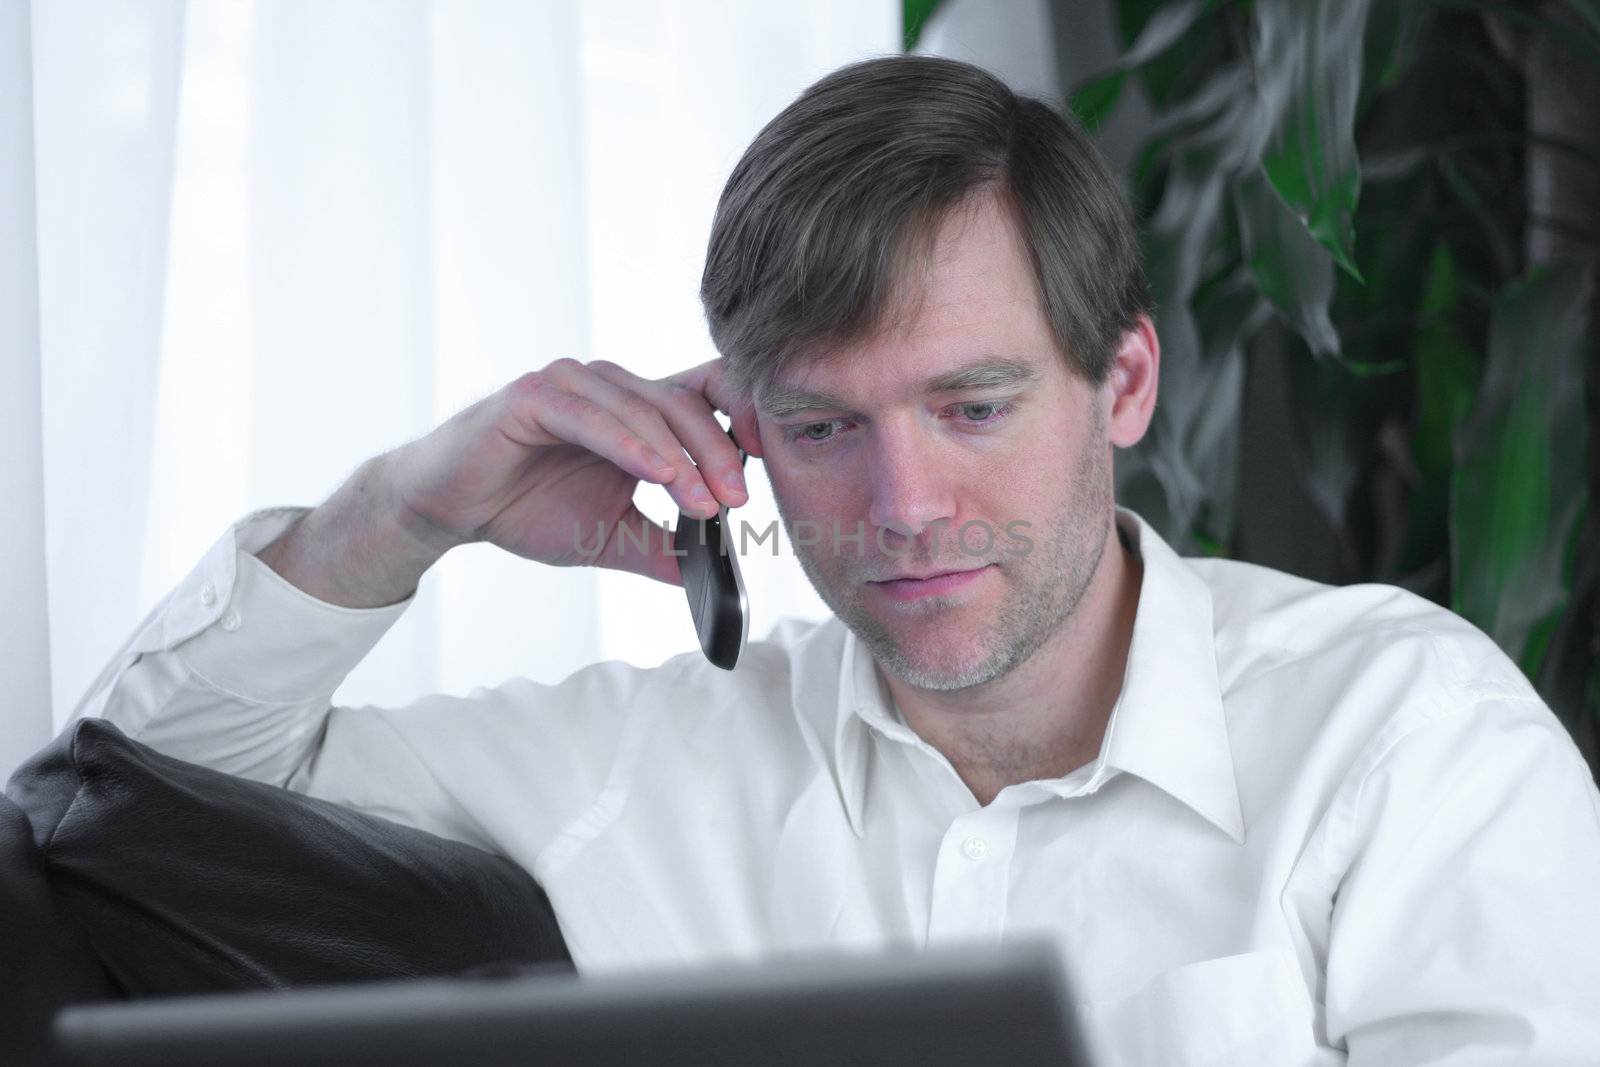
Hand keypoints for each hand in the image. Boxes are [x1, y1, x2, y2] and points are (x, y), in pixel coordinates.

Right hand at [384, 357, 762, 586]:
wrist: (448, 509)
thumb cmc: (525, 508)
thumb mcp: (609, 536)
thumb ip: (661, 548)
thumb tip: (713, 575)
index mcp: (637, 410)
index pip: (707, 393)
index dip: (743, 416)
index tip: (771, 463)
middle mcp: (612, 387)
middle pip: (686, 401)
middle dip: (720, 453)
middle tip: (739, 502)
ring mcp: (573, 385)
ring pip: (646, 408)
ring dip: (681, 458)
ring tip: (705, 503)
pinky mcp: (535, 396)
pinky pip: (594, 417)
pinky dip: (630, 445)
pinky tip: (658, 474)